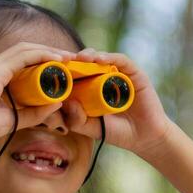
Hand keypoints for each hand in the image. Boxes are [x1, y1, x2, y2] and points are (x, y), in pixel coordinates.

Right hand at [0, 42, 77, 148]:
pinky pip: (24, 55)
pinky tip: (57, 59)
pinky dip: (42, 54)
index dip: (41, 60)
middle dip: (49, 52)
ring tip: (67, 57)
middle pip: (25, 51)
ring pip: (26, 49)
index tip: (59, 67)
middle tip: (69, 58)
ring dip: (49, 51)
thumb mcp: (13, 119)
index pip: (20, 61)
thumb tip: (56, 103)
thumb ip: (33, 112)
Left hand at [57, 49, 177, 156]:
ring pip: (102, 57)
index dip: (62, 69)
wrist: (143, 137)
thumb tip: (65, 102)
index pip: (74, 73)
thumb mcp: (90, 127)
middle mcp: (104, 77)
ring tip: (80, 58)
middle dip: (73, 59)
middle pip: (86, 61)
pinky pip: (121, 60)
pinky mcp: (134, 72)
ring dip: (89, 55)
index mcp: (91, 87)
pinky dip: (110, 57)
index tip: (49, 69)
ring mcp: (119, 73)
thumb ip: (76, 119)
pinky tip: (100, 60)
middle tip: (62, 60)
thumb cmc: (116, 131)